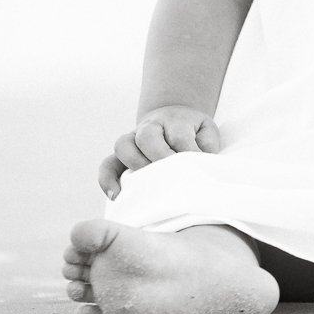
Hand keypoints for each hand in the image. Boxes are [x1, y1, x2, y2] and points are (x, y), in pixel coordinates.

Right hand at [98, 105, 220, 198]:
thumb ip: (207, 147)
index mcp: (175, 120)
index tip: (195, 169)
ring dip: (134, 165)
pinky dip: (107, 179)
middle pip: (148, 135)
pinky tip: (116, 196)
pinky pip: (107, 164)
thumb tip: (202, 166)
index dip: (186, 153)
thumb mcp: (206, 132)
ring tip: (144, 188)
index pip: (178, 135)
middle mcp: (151, 126)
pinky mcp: (121, 156)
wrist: (174, 116)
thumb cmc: (193, 132)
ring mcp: (133, 139)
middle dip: (159, 157)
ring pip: (124, 145)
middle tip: (171, 177)